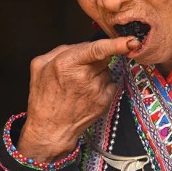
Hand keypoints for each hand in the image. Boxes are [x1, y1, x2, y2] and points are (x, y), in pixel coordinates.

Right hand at [18, 36, 139, 161]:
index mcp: (66, 64)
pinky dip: (102, 86)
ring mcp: (96, 90)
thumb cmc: (43, 97)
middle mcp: (84, 76)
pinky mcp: (104, 102)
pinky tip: (88, 95)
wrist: (50, 129)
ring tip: (80, 86)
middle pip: (104, 57)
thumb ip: (60, 50)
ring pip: (107, 70)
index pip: (97, 49)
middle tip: (79, 71)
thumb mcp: (40, 66)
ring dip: (98, 74)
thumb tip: (83, 45)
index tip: (131, 41)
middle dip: (95, 59)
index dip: (116, 43)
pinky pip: (111, 84)